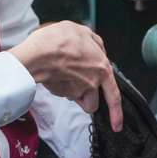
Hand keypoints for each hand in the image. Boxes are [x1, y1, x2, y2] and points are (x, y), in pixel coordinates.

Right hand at [8, 21, 122, 130]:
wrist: (39, 53)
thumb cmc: (60, 40)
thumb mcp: (83, 32)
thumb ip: (95, 43)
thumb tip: (99, 50)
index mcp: (102, 68)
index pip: (114, 96)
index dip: (117, 113)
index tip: (117, 126)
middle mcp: (91, 83)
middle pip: (93, 103)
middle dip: (88, 100)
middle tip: (80, 87)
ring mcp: (75, 91)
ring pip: (78, 99)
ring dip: (74, 93)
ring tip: (65, 74)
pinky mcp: (60, 93)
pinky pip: (63, 93)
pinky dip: (60, 86)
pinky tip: (55, 72)